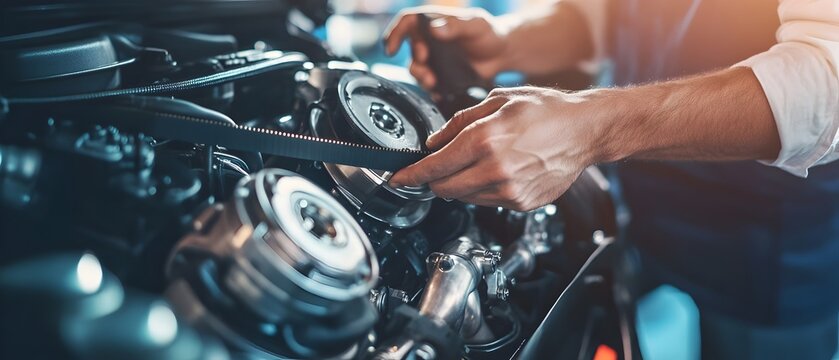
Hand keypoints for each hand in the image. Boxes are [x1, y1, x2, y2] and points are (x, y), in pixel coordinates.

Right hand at [383, 6, 509, 90]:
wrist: (502, 54)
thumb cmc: (489, 34)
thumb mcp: (475, 25)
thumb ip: (455, 26)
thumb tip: (433, 29)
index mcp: (433, 21)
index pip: (406, 22)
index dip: (394, 34)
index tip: (391, 49)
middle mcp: (429, 40)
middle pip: (410, 50)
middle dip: (416, 62)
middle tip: (427, 68)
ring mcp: (434, 59)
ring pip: (416, 69)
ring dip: (421, 77)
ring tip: (433, 82)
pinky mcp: (440, 76)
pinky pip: (428, 85)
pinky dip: (431, 89)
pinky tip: (440, 91)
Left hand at [388, 86, 609, 210]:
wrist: (585, 131)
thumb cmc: (546, 110)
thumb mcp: (498, 101)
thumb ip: (459, 122)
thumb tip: (434, 142)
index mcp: (484, 139)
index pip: (434, 167)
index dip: (410, 175)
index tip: (398, 179)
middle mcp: (494, 169)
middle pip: (443, 188)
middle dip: (433, 180)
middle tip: (435, 168)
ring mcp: (509, 190)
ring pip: (463, 198)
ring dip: (458, 185)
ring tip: (476, 163)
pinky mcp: (521, 203)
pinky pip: (486, 202)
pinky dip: (481, 190)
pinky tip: (495, 171)